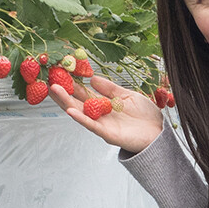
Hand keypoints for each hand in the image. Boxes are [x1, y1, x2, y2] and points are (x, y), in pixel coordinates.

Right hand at [48, 74, 163, 152]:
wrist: (159, 133)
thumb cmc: (145, 115)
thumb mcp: (126, 96)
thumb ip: (109, 88)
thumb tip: (92, 78)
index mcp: (104, 105)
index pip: (84, 92)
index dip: (72, 83)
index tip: (60, 73)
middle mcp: (100, 115)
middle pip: (77, 102)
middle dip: (63, 92)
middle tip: (49, 80)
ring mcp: (102, 125)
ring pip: (80, 112)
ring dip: (66, 102)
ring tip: (54, 90)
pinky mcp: (108, 134)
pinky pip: (92, 126)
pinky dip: (81, 118)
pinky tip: (70, 110)